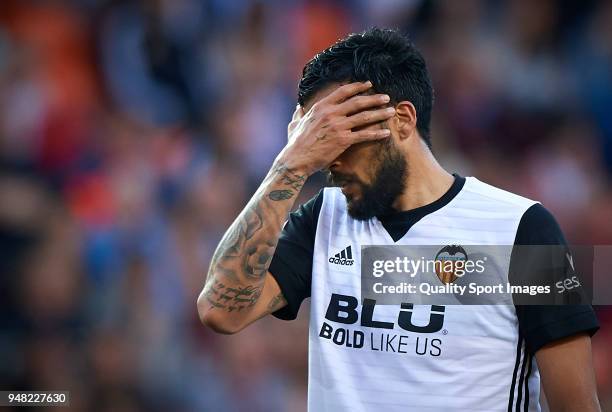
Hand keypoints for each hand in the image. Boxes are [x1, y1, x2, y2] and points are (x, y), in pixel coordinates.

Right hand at [278, 81, 394, 175]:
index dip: (358, 86)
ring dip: (380, 113)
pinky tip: (386, 133)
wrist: (296, 159)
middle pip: (358, 101)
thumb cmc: (295, 143)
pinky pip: (364, 135)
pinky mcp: (343, 140)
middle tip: (386, 97)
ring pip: (364, 116)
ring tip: (391, 111)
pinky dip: (377, 133)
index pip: (343, 91)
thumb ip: (299, 114)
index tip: (369, 84)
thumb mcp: (295, 123)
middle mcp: (331, 113)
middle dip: (374, 98)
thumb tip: (299, 108)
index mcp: (321, 106)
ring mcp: (338, 126)